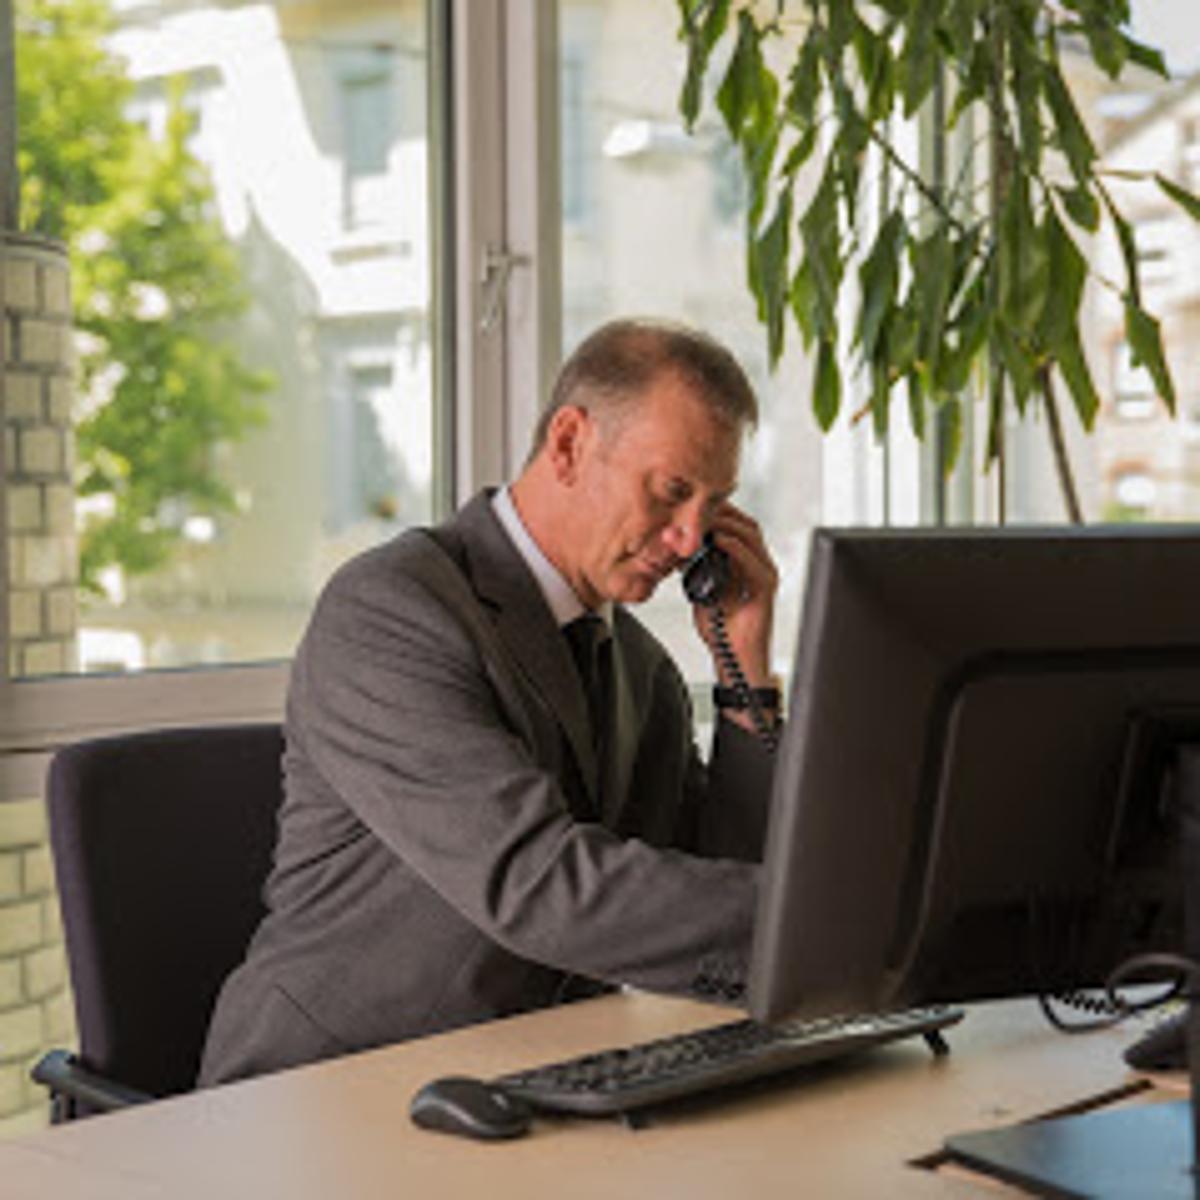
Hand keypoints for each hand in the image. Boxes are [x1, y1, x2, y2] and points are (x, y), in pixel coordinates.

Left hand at [689, 503, 777, 688]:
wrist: (734, 662)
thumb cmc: (721, 629)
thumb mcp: (700, 590)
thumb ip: (694, 568)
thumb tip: (676, 546)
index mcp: (747, 562)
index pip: (736, 524)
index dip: (715, 511)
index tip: (691, 504)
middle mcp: (760, 564)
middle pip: (745, 523)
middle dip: (720, 512)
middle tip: (694, 507)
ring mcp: (765, 576)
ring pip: (751, 536)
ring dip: (725, 525)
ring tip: (702, 520)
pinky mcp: (766, 592)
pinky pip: (754, 563)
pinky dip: (736, 549)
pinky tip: (718, 542)